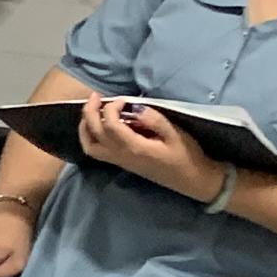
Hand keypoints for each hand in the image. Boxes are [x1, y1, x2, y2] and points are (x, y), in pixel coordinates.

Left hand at [79, 97, 222, 205]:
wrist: (192, 180)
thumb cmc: (187, 156)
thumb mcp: (176, 135)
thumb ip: (155, 120)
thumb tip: (136, 107)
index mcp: (134, 147)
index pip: (110, 125)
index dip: (111, 108)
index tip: (123, 99)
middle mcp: (122, 155)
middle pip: (94, 134)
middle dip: (90, 112)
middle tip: (94, 96)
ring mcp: (119, 161)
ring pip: (89, 145)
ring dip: (85, 127)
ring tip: (90, 111)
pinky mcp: (121, 163)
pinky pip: (95, 151)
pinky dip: (89, 137)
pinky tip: (96, 127)